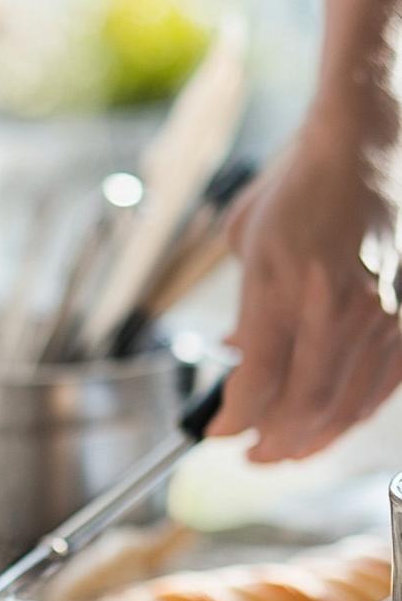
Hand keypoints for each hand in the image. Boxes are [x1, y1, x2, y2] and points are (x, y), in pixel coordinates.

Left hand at [211, 113, 401, 460]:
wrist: (362, 144)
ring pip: (347, 405)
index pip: (257, 383)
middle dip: (270, 443)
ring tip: (284, 450)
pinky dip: (354, 413)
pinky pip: (384, 385)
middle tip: (250, 455)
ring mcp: (382, 314)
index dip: (233, 421)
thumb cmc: (298, 187)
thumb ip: (243, 308)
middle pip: (303, 406)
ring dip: (312, 438)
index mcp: (288, 287)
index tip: (215, 433)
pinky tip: (333, 422)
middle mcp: (339, 307)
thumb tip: (240, 354)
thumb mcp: (246, 243)